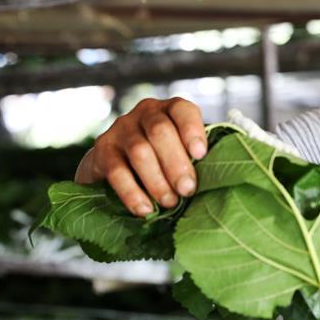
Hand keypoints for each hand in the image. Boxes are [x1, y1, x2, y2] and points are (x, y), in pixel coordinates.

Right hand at [75, 97, 206, 215]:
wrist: (116, 161)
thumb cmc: (161, 158)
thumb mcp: (180, 151)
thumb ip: (194, 158)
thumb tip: (216, 180)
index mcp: (169, 110)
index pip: (182, 110)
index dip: (192, 130)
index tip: (200, 154)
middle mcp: (145, 113)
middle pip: (160, 131)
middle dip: (176, 163)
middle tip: (187, 189)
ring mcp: (121, 128)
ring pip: (139, 151)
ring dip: (156, 180)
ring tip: (169, 202)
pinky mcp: (103, 149)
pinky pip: (117, 171)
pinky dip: (132, 193)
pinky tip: (144, 209)